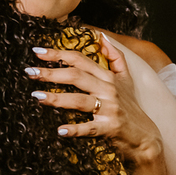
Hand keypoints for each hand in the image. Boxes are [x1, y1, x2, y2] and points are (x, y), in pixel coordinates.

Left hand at [27, 34, 162, 166]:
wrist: (145, 137)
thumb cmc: (131, 108)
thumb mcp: (127, 79)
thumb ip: (115, 57)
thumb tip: (103, 37)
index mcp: (108, 77)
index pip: (80, 60)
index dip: (59, 54)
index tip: (38, 52)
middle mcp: (109, 90)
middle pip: (76, 76)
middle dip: (51, 73)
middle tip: (30, 72)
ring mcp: (110, 109)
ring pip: (80, 100)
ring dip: (56, 99)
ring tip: (36, 96)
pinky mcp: (110, 128)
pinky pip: (90, 128)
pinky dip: (75, 129)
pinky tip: (60, 130)